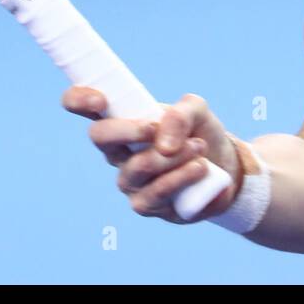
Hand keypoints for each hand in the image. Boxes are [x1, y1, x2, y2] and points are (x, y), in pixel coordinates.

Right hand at [61, 87, 240, 222]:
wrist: (224, 166)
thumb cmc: (198, 132)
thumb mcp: (197, 111)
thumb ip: (181, 113)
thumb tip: (163, 142)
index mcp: (121, 118)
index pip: (84, 106)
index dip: (79, 99)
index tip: (100, 100)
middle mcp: (117, 149)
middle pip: (99, 137)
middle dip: (127, 130)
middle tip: (155, 127)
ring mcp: (128, 179)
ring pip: (136, 167)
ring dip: (170, 156)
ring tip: (198, 146)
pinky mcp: (146, 204)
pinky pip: (155, 193)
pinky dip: (180, 177)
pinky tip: (200, 168)